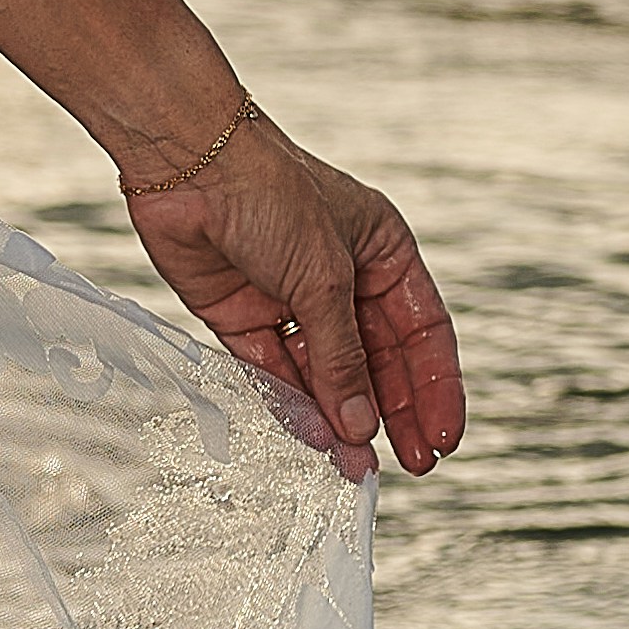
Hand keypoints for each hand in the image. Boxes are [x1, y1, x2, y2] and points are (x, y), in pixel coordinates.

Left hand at [120, 117, 465, 477]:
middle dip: (392, 413)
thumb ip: (342, 359)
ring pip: (325, 373)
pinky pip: (274, 371)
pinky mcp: (243, 314)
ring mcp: (291, 298)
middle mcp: (341, 277)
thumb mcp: (323, 279)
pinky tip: (313, 438)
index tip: (442, 438)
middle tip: (411, 465)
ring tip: (356, 467)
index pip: (423, 333)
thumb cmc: (270, 193)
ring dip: (341, 418)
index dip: (435, 387)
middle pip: (378, 361)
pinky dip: (292, 404)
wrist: (186, 161)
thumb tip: (361, 427)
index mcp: (382, 252)